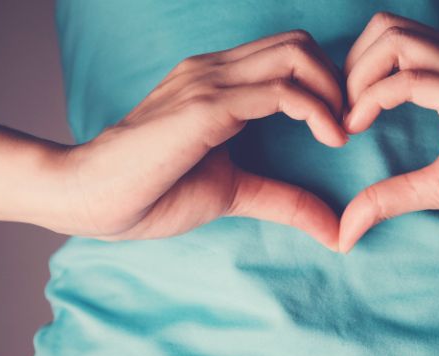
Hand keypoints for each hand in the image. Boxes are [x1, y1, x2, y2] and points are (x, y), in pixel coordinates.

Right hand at [61, 30, 346, 249]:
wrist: (89, 197)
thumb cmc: (150, 191)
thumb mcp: (232, 192)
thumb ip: (283, 199)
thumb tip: (334, 230)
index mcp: (217, 82)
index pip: (288, 54)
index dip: (326, 83)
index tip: (342, 126)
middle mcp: (215, 70)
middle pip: (300, 43)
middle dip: (339, 80)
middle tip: (349, 124)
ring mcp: (209, 83)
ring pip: (296, 56)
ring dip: (334, 92)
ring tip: (342, 133)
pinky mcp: (206, 107)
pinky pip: (280, 91)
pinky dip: (317, 110)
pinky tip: (330, 139)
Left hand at [338, 13, 438, 251]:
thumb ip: (391, 196)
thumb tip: (345, 229)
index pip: (389, 40)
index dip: (353, 72)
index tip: (341, 119)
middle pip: (384, 27)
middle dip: (348, 67)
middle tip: (340, 114)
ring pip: (395, 41)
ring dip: (357, 77)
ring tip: (349, 120)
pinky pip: (416, 79)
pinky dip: (375, 97)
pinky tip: (361, 126)